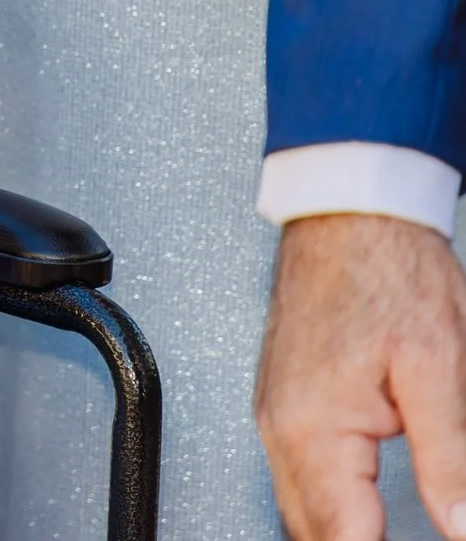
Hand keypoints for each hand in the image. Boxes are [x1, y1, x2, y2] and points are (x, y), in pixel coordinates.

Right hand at [257, 213, 465, 540]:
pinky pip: (297, 478)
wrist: (349, 214)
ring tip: (385, 534)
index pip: (346, 536)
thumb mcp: (442, 366)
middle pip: (313, 532)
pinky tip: (356, 517)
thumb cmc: (387, 270)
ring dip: (341, 534)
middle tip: (425, 535)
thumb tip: (459, 523)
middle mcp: (282, 425)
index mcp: (314, 425)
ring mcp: (276, 414)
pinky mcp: (284, 403)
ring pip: (302, 511)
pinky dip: (328, 509)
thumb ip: (450, 456)